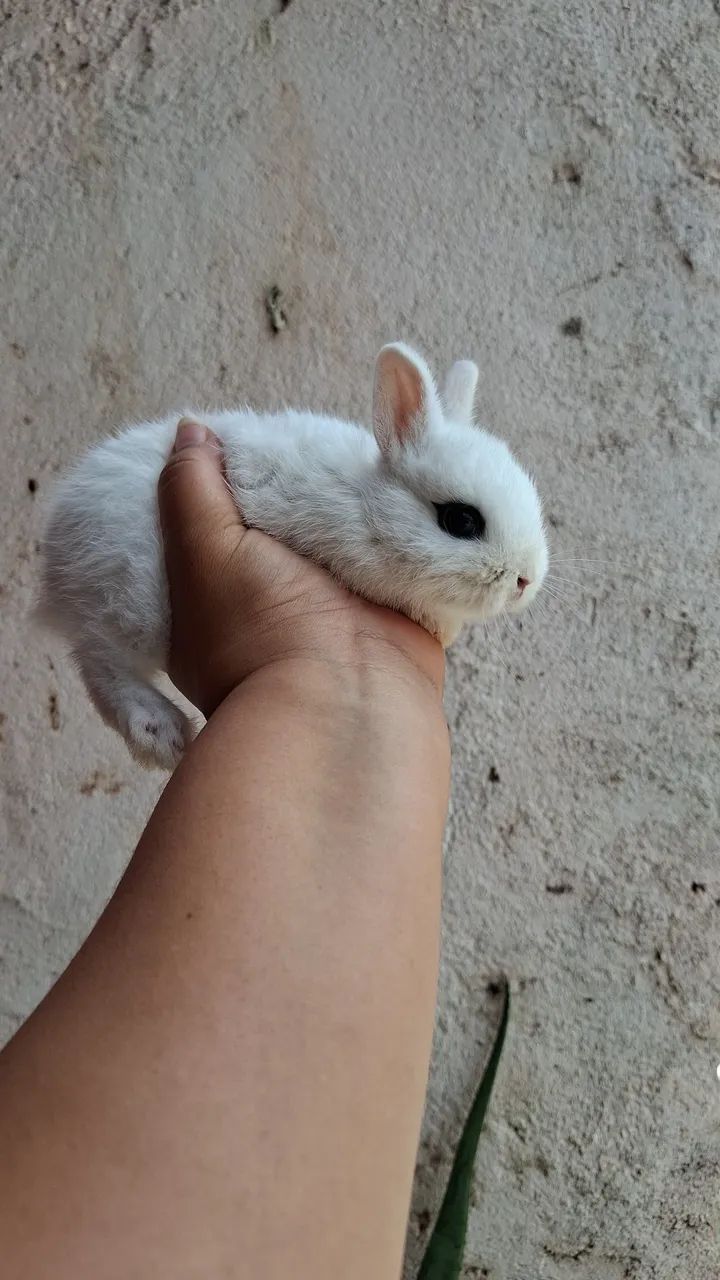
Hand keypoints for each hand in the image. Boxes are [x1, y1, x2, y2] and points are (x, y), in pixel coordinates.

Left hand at [158, 419, 444, 716]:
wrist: (346, 703)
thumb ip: (189, 490)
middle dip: (305, 480)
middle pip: (294, 520)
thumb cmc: (259, 638)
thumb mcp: (202, 552)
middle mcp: (285, 596)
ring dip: (359, 497)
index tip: (254, 435)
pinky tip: (412, 475)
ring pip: (351, 531)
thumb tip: (189, 431)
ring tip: (367, 439)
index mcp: (227, 591)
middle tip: (318, 429)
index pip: (229, 519)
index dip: (238, 476)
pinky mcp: (396, 600)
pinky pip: (404, 549)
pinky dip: (407, 521)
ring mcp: (343, 600)